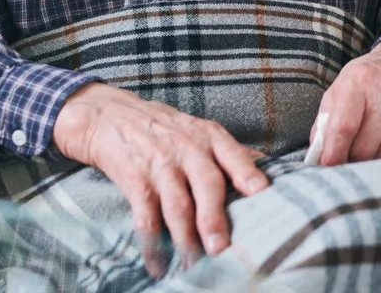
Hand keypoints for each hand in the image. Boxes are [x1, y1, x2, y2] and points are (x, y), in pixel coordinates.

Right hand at [51, 83, 268, 276]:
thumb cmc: (166, 129)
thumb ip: (232, 153)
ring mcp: (161, 165)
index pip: (234, 155)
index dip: (249, 173)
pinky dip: (152, 243)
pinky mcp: (136, 180)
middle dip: (214, 218)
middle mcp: (189, 149)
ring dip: (186, 237)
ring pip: (177, 205)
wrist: (110, 116)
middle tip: (221, 247)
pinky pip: (146, 217)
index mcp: (211, 137)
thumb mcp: (201, 131)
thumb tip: (270, 170)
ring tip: (194, 263)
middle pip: (207, 185)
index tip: (261, 193)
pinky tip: (159, 264)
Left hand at [311, 38, 380, 165]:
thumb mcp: (340, 89)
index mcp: (360, 80)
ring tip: (372, 143)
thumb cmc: (368, 81)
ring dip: (374, 158)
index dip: (334, 153)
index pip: (344, 127)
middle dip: (353, 158)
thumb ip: (325, 123)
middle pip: (364, 148)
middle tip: (350, 155)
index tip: (328, 167)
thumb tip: (318, 159)